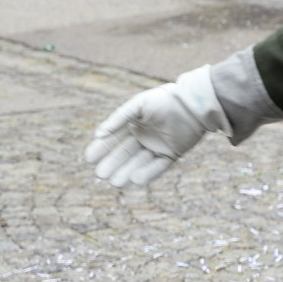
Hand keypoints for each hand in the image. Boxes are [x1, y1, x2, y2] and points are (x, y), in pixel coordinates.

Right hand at [84, 65, 229, 186]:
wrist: (193, 103)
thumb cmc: (164, 100)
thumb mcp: (138, 105)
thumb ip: (119, 118)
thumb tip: (98, 134)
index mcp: (135, 124)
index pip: (114, 139)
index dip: (102, 148)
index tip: (89, 158)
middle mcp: (145, 137)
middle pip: (124, 154)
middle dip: (112, 164)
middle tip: (100, 174)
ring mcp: (158, 146)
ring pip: (139, 162)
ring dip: (127, 172)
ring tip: (115, 182)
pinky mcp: (173, 153)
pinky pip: (158, 166)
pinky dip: (147, 173)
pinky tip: (134, 180)